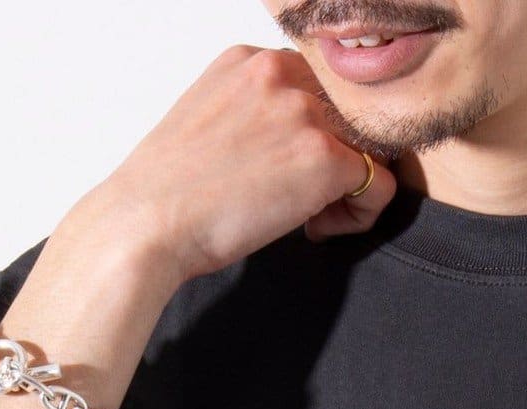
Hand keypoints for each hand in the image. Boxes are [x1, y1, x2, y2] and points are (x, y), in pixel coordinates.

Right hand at [63, 46, 396, 291]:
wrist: (147, 221)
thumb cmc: (171, 191)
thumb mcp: (211, 123)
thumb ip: (255, 115)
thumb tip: (295, 144)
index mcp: (248, 60)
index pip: (318, 91)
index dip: (315, 137)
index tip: (287, 174)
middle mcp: (278, 72)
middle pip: (347, 118)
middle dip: (335, 163)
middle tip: (300, 203)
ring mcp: (303, 111)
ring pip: (368, 151)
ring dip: (346, 191)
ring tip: (306, 219)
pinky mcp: (323, 156)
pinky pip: (379, 186)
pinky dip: (360, 216)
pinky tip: (315, 230)